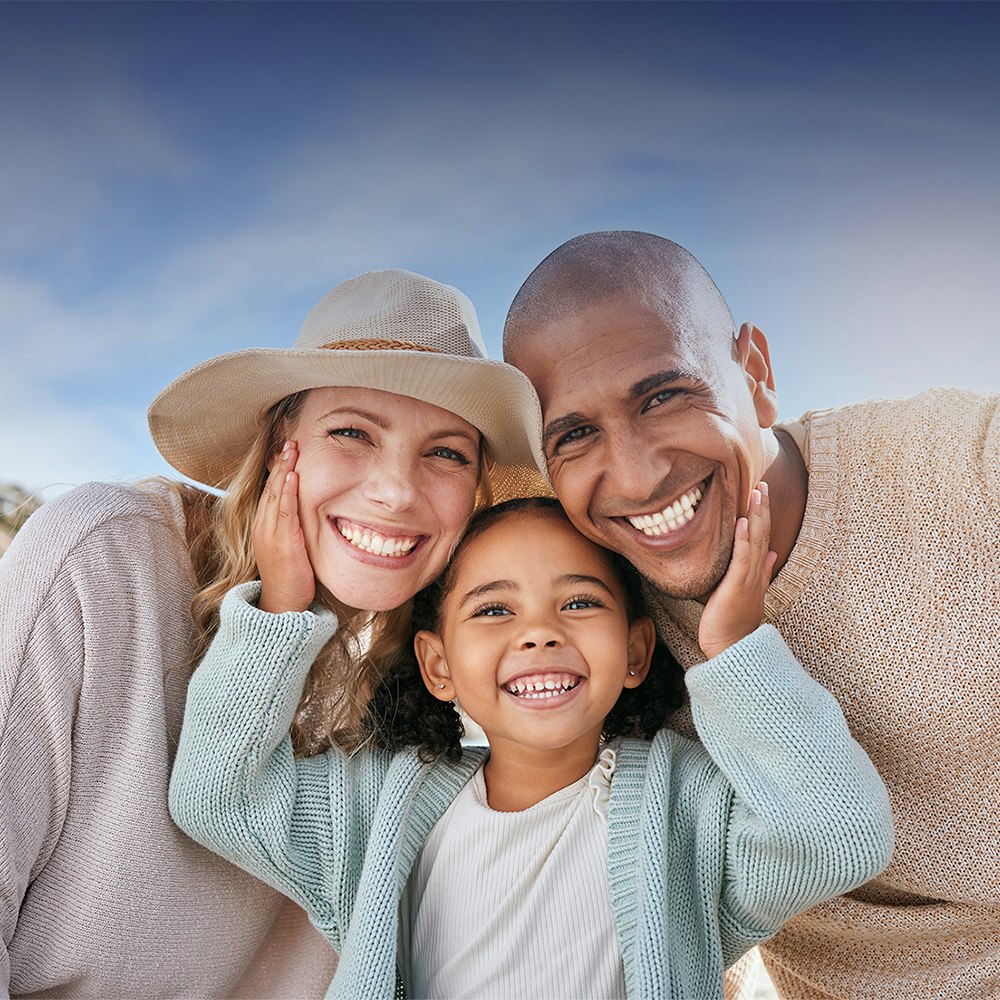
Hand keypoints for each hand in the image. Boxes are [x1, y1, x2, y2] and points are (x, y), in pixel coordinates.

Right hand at [253, 441, 315, 613]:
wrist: (283, 602)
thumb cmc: (289, 576)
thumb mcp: (287, 546)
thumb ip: (291, 526)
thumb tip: (302, 511)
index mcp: (263, 525)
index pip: (270, 491)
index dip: (278, 470)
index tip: (286, 451)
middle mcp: (263, 526)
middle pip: (271, 488)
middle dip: (280, 463)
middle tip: (290, 442)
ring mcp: (271, 533)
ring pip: (277, 494)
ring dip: (285, 470)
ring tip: (291, 450)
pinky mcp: (283, 541)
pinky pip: (285, 511)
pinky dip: (289, 492)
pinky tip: (294, 476)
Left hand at [698, 482, 777, 658]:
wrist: (731, 647)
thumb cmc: (735, 621)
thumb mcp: (749, 591)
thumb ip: (761, 571)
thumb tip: (772, 553)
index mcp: (757, 572)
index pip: (762, 537)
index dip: (763, 515)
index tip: (762, 493)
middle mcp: (756, 573)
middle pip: (762, 534)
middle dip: (763, 509)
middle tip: (763, 485)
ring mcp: (748, 579)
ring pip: (756, 542)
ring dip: (756, 517)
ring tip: (756, 493)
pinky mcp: (737, 586)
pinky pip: (742, 559)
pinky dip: (744, 540)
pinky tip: (743, 522)